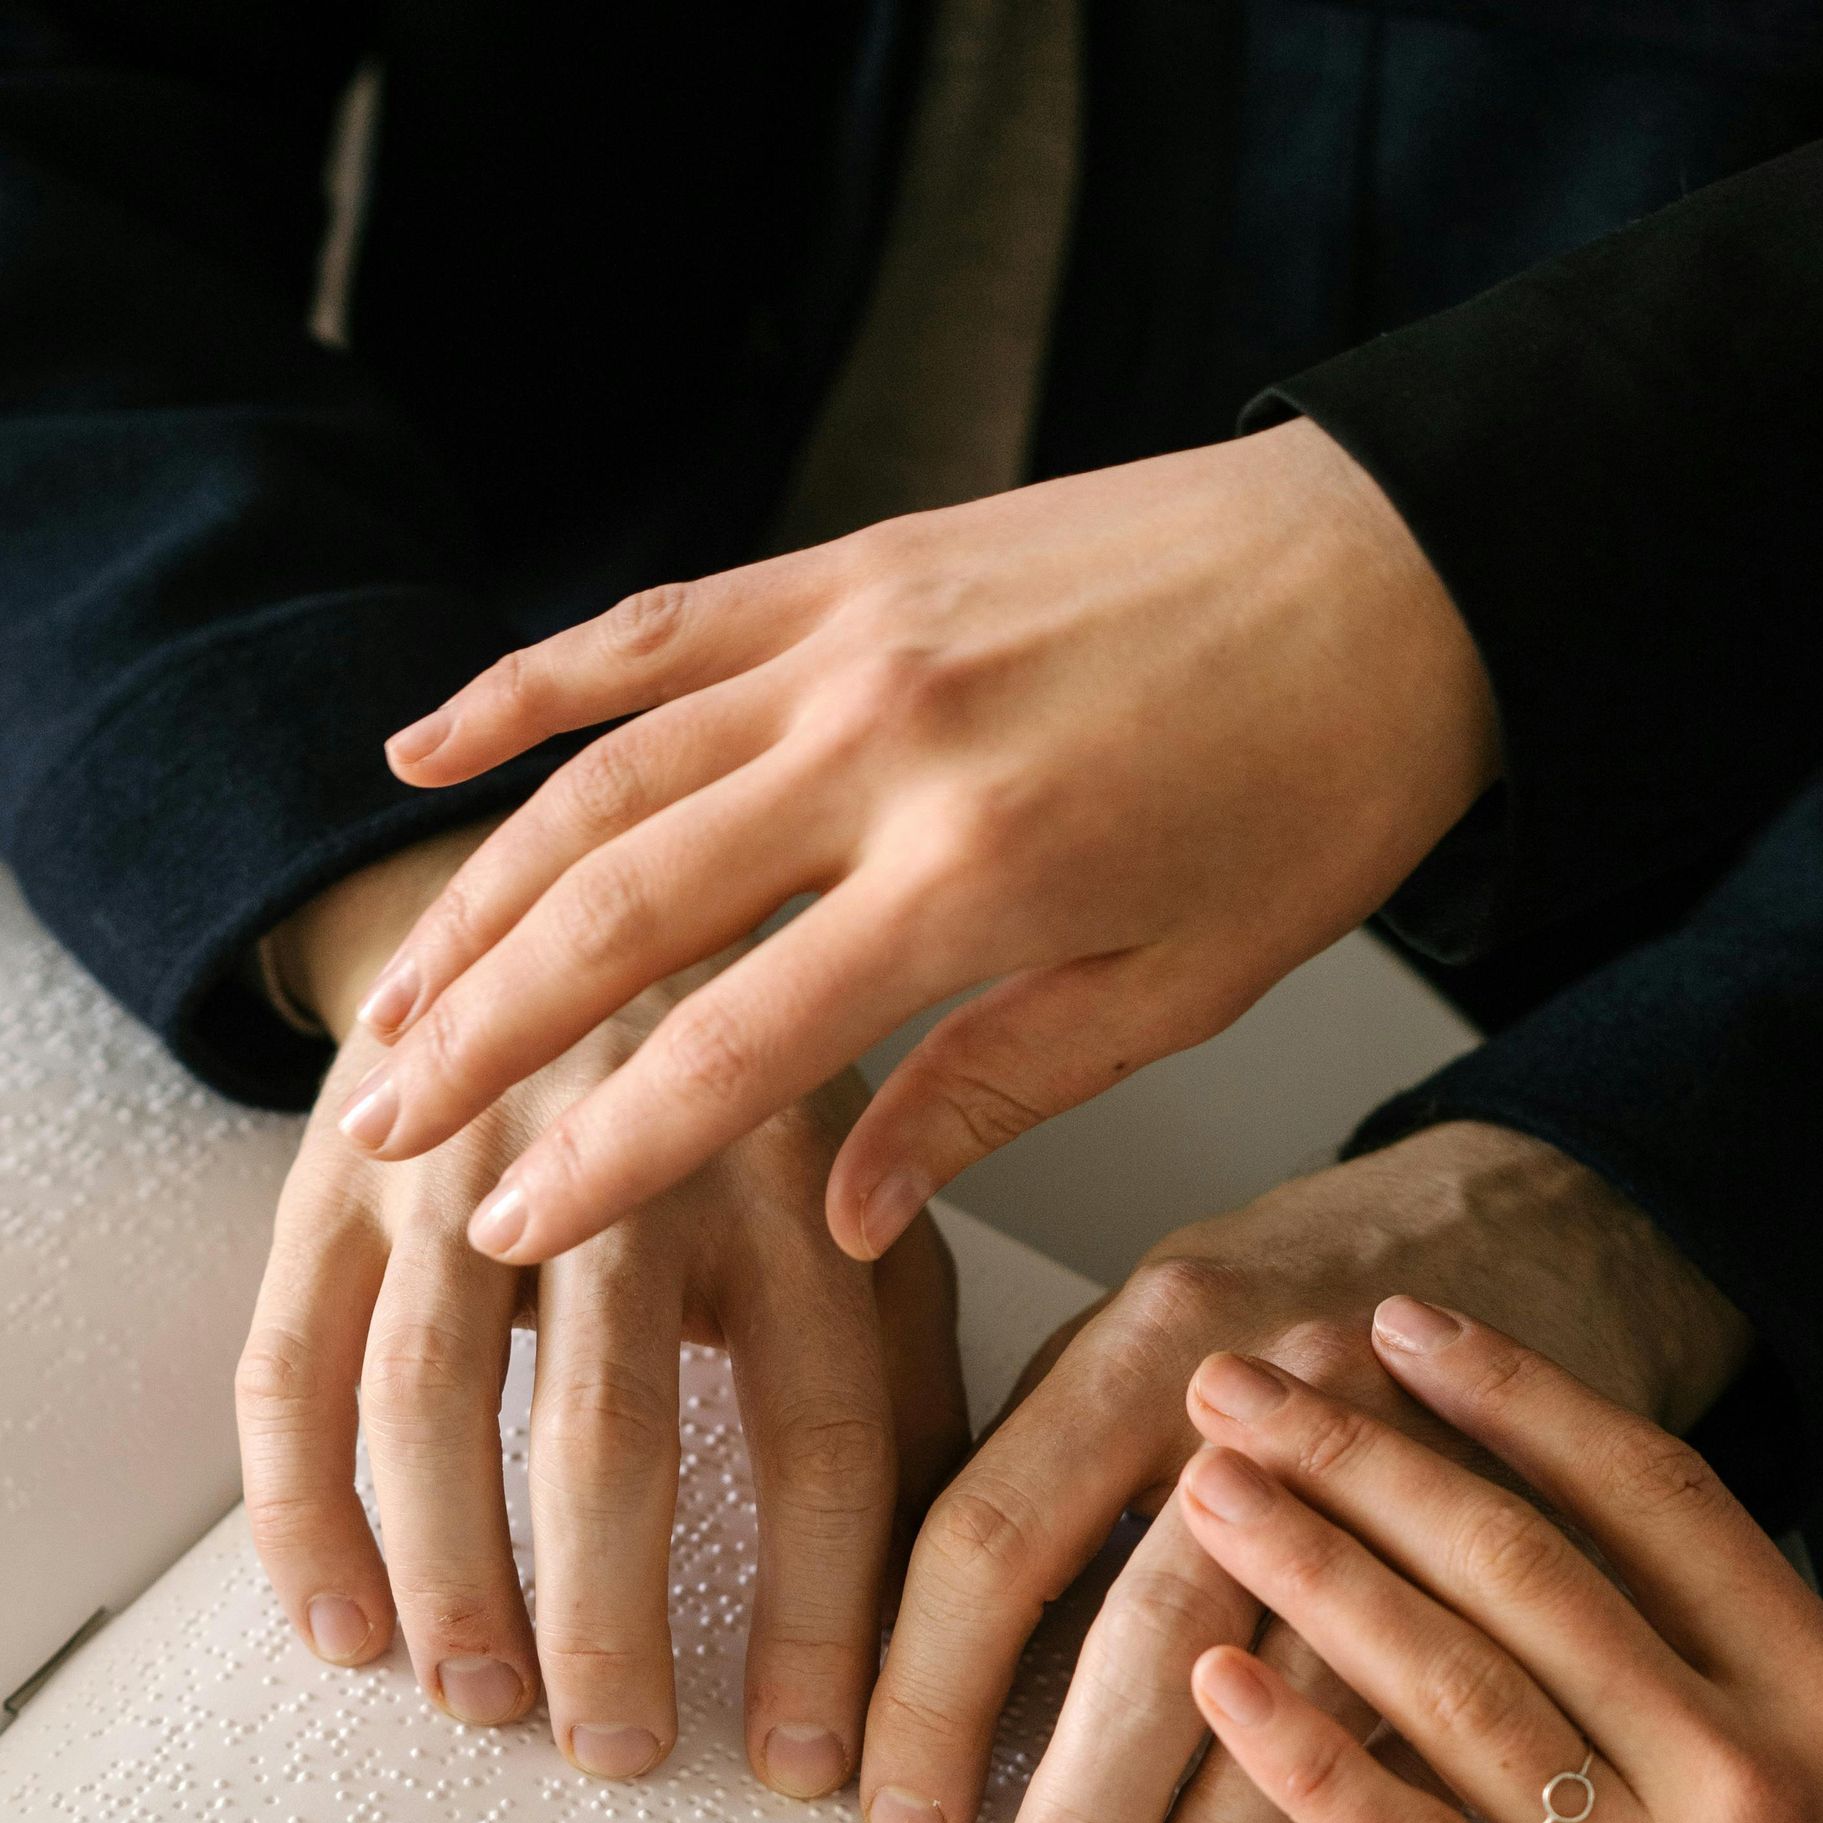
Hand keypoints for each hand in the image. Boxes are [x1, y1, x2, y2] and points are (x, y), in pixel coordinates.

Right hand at [239, 844, 966, 1786]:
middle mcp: (629, 1164)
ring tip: (486, 1706)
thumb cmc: (758, 1103)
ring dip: (452, 1576)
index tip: (810, 1770)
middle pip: (610, 1428)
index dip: (819, 1617)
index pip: (824, 1434)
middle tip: (618, 1757)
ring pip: (430, 1401)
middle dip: (612, 1618)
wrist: (576, 894)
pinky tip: (339, 1632)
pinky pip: (285, 1363)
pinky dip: (302, 1512)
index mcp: (797, 1185)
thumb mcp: (879, 1205)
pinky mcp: (335, 1174)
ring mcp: (463, 1162)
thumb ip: (918, 1374)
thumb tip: (971, 1586)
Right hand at [334, 420, 1498, 1261]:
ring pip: (600, 772)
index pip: (738, 1046)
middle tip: (387, 1129)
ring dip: (477, 891)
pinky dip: (525, 686)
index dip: (607, 1152)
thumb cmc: (1319, 792)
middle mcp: (880, 746)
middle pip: (619, 909)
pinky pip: (649, 626)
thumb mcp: (1182, 987)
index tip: (509, 1230)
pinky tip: (423, 750)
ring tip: (392, 1002)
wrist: (1404, 564)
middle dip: (484, 1033)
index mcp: (976, 875)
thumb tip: (832, 1213)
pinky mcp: (849, 563)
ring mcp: (848, 635)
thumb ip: (991, 1091)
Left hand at [858, 1123, 1750, 1822]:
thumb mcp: (1138, 1326)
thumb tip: (897, 1645)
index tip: (898, 1811)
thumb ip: (1030, 1458)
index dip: (929, 1698)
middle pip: (1160, 1641)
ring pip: (1309, 1706)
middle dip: (1087, 1805)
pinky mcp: (1526, 1555)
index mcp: (1154, 1341)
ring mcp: (1420, 1479)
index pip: (995, 1539)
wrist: (1537, 1213)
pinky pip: (1436, 1730)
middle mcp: (1285, 1401)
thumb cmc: (1296, 1293)